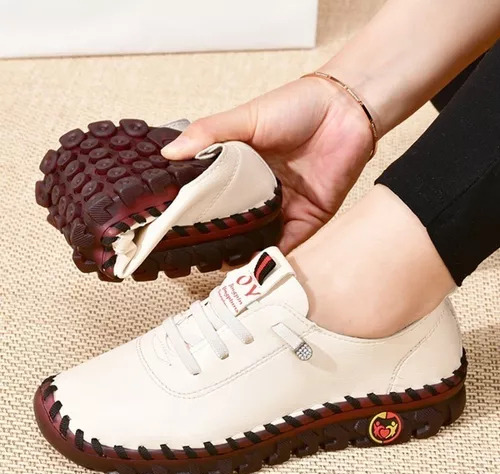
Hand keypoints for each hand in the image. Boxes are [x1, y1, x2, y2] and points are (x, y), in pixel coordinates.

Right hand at [161, 77, 372, 252]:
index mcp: (239, 168)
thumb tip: (169, 152)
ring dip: (240, 254)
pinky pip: (287, 245)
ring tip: (216, 268)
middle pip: (231, 223)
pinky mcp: (307, 219)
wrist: (345, 109)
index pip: (210, 196)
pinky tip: (254, 267)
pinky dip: (272, 258)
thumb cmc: (295, 106)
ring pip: (256, 239)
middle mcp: (258, 192)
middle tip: (190, 257)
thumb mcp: (245, 118)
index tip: (172, 229)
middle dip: (214, 240)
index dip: (193, 213)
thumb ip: (208, 134)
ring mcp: (282, 208)